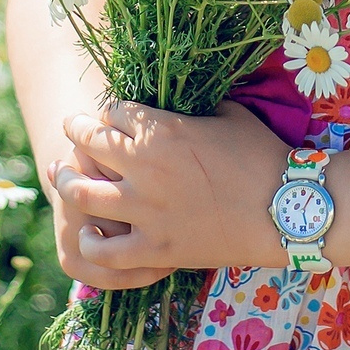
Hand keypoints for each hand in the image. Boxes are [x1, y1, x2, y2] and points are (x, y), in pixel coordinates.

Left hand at [55, 99, 288, 278]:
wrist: (286, 210)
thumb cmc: (263, 156)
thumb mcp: (230, 115)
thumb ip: (199, 108)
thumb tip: (189, 99)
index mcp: (161, 131)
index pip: (114, 111)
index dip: (111, 110)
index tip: (111, 114)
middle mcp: (143, 168)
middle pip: (88, 143)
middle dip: (77, 132)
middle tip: (72, 130)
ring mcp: (146, 211)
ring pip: (83, 193)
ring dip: (67, 181)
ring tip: (62, 176)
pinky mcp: (155, 249)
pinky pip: (106, 250)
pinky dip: (91, 240)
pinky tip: (88, 231)